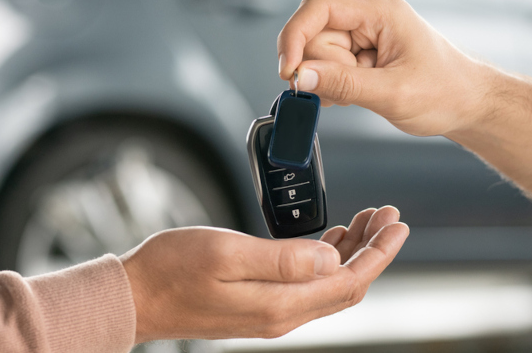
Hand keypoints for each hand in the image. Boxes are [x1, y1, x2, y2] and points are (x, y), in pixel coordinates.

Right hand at [119, 206, 407, 342]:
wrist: (134, 297)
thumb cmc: (170, 269)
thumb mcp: (227, 253)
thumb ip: (283, 259)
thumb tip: (333, 258)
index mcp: (279, 304)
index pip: (347, 281)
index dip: (378, 253)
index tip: (398, 224)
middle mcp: (280, 315)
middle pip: (345, 285)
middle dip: (372, 250)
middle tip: (388, 216)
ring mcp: (268, 313)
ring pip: (327, 285)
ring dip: (351, 252)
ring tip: (366, 221)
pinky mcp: (257, 306)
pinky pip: (306, 286)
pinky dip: (325, 260)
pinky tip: (328, 239)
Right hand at [277, 0, 497, 136]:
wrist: (469, 105)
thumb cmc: (447, 92)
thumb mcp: (392, 93)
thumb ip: (344, 85)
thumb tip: (303, 77)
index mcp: (381, 11)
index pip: (320, 6)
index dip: (296, 35)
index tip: (289, 70)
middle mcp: (370, 17)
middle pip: (316, 34)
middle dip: (322, 68)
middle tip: (345, 93)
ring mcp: (366, 36)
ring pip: (320, 54)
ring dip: (330, 81)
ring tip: (360, 96)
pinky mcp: (363, 54)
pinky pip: (329, 66)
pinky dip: (334, 86)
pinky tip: (356, 96)